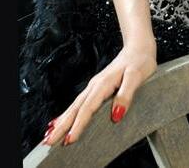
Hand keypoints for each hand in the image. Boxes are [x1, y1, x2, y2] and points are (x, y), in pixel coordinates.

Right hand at [41, 40, 157, 146]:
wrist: (138, 46)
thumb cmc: (140, 61)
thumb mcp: (137, 76)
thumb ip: (126, 94)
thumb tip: (116, 115)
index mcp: (103, 84)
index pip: (88, 108)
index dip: (78, 125)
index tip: (69, 139)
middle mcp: (95, 85)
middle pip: (75, 108)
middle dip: (62, 126)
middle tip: (48, 142)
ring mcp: (94, 86)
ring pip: (75, 106)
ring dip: (62, 121)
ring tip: (49, 136)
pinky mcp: (96, 88)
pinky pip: (79, 103)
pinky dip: (68, 114)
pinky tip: (60, 120)